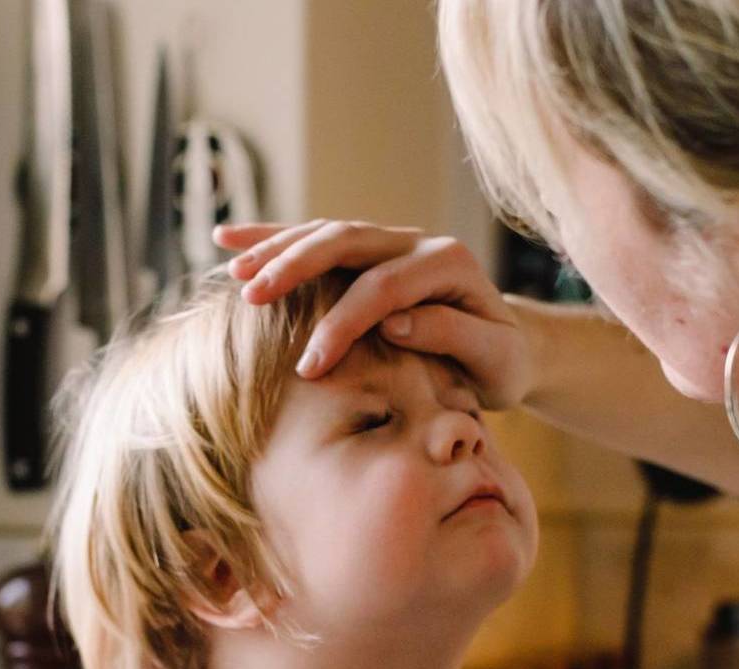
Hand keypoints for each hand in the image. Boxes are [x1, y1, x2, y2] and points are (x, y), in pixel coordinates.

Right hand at [213, 220, 537, 408]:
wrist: (510, 347)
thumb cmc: (501, 362)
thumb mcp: (494, 359)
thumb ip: (452, 335)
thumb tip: (395, 323)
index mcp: (448, 264)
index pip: (383, 287)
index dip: (342, 324)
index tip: (309, 367)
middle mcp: (416, 241)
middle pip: (346, 241)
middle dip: (296, 267)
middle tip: (252, 299)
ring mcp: (389, 242)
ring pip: (324, 232)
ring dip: (276, 248)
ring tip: (234, 273)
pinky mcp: (367, 252)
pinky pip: (314, 237)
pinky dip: (271, 237)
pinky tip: (227, 240)